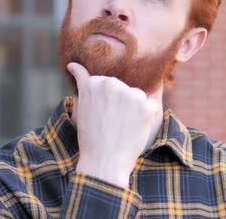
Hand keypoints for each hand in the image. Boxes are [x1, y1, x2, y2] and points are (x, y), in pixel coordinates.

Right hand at [67, 62, 160, 187]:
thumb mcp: (81, 106)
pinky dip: (147, 118)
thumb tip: (74, 64)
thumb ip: (82, 82)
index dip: (107, 105)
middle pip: (124, 90)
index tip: (102, 118)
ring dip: (135, 110)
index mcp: (94, 82)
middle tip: (112, 124)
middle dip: (122, 104)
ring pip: (138, 97)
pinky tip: (135, 129)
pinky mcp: (147, 106)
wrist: (104, 162)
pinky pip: (152, 106)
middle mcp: (112, 84)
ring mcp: (130, 94)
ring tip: (123, 127)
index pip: (109, 86)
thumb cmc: (91, 136)